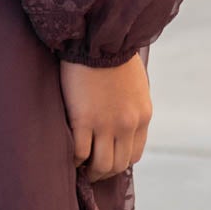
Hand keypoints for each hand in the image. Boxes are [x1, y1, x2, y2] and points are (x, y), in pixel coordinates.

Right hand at [59, 52, 152, 181]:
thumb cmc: (113, 54)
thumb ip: (131, 106)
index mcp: (142, 116)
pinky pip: (80, 152)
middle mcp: (128, 125)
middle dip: (103, 172)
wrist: (99, 37)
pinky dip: (75, 159)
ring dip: (89, 170)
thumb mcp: (135, 84)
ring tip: (78, 166)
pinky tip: (68, 153)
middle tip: (88, 169)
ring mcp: (106, 124)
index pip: (134, 155)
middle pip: (118, 165)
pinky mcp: (84, 119)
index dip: (118, 162)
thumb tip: (121, 122)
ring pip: (101, 165)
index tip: (104, 159)